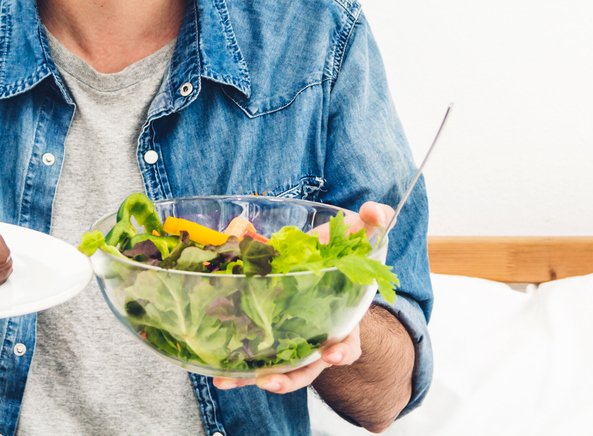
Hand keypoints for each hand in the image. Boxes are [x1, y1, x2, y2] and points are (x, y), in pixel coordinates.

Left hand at [213, 199, 393, 394]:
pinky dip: (236, 368)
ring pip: (276, 370)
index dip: (342, 351)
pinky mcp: (268, 337)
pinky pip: (253, 358)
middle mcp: (317, 340)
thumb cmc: (342, 257)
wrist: (322, 266)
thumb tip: (376, 210)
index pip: (348, 344)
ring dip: (254, 377)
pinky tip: (216, 373)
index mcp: (343, 322)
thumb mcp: (360, 236)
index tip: (332, 354)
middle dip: (290, 378)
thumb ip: (373, 222)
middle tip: (272, 381)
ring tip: (230, 381)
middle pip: (307, 368)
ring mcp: (292, 342)